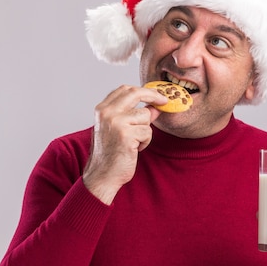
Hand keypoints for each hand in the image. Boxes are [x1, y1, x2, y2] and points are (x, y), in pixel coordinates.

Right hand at [82, 85, 166, 203]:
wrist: (102, 175)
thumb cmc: (110, 155)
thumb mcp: (120, 130)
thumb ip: (134, 116)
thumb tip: (155, 107)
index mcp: (102, 109)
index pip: (124, 89)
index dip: (143, 90)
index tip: (155, 94)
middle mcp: (107, 113)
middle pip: (135, 93)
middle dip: (153, 95)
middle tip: (164, 101)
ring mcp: (116, 122)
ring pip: (145, 116)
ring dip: (145, 131)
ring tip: (134, 142)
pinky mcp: (126, 134)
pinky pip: (148, 131)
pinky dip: (145, 142)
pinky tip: (134, 149)